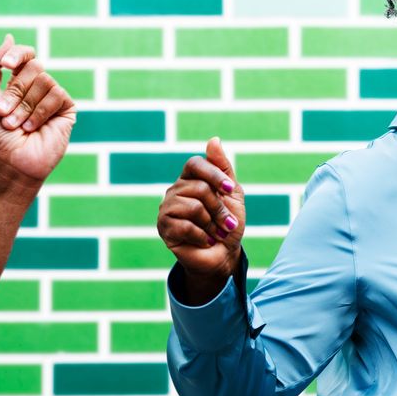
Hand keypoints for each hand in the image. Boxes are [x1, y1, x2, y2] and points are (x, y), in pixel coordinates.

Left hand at [0, 35, 75, 191]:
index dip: (17, 54)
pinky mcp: (66, 109)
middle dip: (15, 91)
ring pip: (45, 80)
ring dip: (25, 105)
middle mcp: (38, 87)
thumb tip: (9, 37)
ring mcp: (53, 97)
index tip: (6, 66)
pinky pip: (57, 94)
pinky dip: (40, 111)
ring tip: (18, 126)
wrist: (10, 161)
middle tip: (4, 114)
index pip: (24, 55)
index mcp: (19, 81)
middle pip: (33, 67)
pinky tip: (33, 128)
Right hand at [157, 137, 245, 291]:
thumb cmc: (228, 224)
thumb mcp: (232, 194)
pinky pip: (185, 226)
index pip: (195, 164)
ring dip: (212, 224)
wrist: (224, 255)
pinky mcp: (164, 227)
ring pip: (193, 207)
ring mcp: (167, 208)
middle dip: (220, 209)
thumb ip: (222, 168)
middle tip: (227, 224)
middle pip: (200, 188)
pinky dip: (202, 236)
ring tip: (214, 233)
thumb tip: (214, 140)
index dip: (214, 175)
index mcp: (190, 179)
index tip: (229, 189)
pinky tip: (204, 241)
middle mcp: (176, 190)